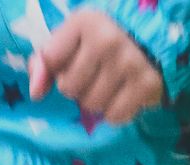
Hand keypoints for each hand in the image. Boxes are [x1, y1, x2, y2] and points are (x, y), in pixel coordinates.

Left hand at [28, 9, 163, 124]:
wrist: (153, 43)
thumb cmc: (103, 42)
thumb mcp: (72, 40)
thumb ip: (45, 63)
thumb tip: (36, 94)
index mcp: (85, 21)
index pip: (51, 61)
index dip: (59, 68)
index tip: (75, 60)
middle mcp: (108, 39)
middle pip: (70, 89)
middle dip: (78, 88)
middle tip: (96, 75)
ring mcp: (130, 63)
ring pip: (92, 105)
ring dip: (97, 102)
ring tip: (110, 85)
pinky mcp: (148, 85)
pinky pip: (115, 116)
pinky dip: (116, 112)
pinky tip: (124, 95)